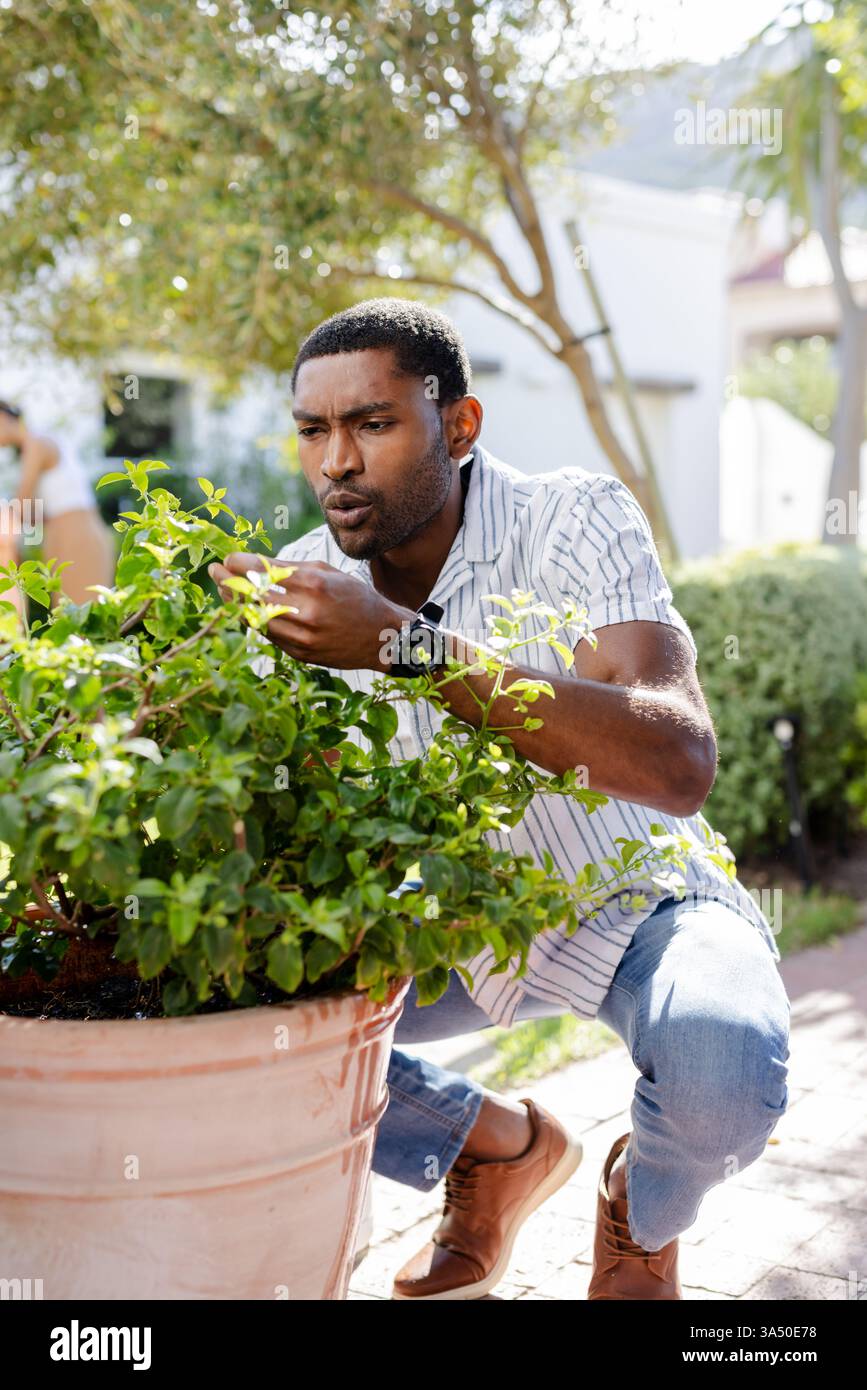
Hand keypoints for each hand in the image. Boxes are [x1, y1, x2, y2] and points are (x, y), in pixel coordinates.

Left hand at [208, 553, 412, 671]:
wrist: (382, 637)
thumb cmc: (355, 598)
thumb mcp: (327, 572)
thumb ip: (290, 567)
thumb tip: (253, 563)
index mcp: (314, 584)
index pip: (262, 571)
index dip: (239, 564)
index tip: (228, 558)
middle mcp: (306, 612)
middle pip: (252, 595)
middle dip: (228, 581)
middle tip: (214, 571)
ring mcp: (302, 637)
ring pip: (254, 618)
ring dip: (234, 602)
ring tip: (224, 590)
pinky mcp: (300, 654)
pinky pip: (267, 635)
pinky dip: (252, 620)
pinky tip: (244, 609)